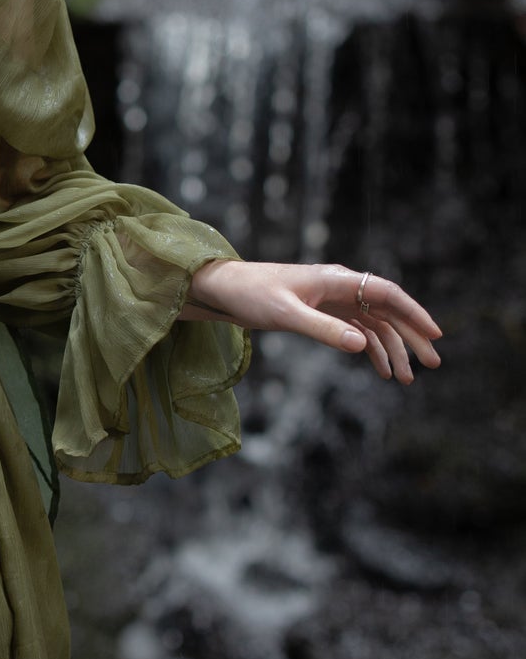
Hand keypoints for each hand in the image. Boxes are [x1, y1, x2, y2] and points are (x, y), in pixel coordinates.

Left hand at [185, 258, 442, 383]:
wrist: (224, 290)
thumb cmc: (251, 296)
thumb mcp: (287, 316)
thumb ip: (324, 331)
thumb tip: (363, 344)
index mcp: (334, 280)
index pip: (385, 293)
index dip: (413, 312)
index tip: (434, 335)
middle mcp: (338, 286)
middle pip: (386, 310)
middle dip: (410, 336)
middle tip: (432, 364)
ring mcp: (331, 299)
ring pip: (374, 323)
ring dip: (392, 348)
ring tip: (406, 379)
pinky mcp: (321, 312)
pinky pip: (356, 329)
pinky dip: (371, 348)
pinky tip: (379, 369)